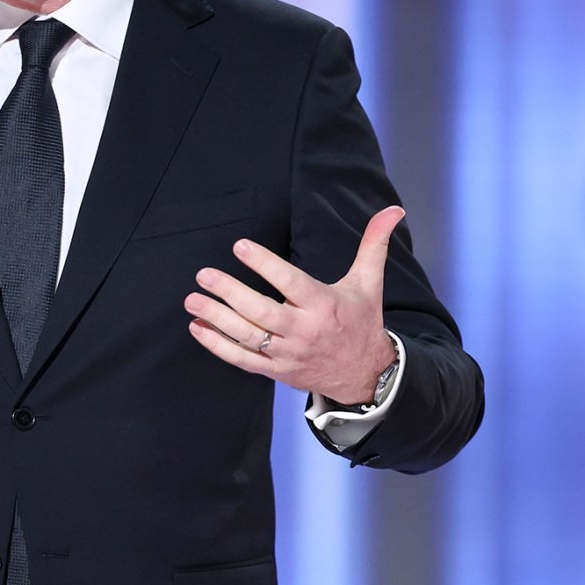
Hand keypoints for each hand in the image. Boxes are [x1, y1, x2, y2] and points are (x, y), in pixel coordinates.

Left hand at [185, 207, 403, 404]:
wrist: (364, 374)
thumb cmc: (360, 321)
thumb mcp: (368, 283)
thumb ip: (373, 244)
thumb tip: (393, 210)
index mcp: (324, 305)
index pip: (290, 282)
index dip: (264, 264)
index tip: (239, 246)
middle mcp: (304, 331)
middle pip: (261, 311)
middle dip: (230, 293)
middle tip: (203, 274)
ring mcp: (287, 353)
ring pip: (247, 336)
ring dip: (216, 318)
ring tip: (192, 301)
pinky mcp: (276, 370)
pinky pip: (242, 360)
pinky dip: (218, 346)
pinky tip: (197, 328)